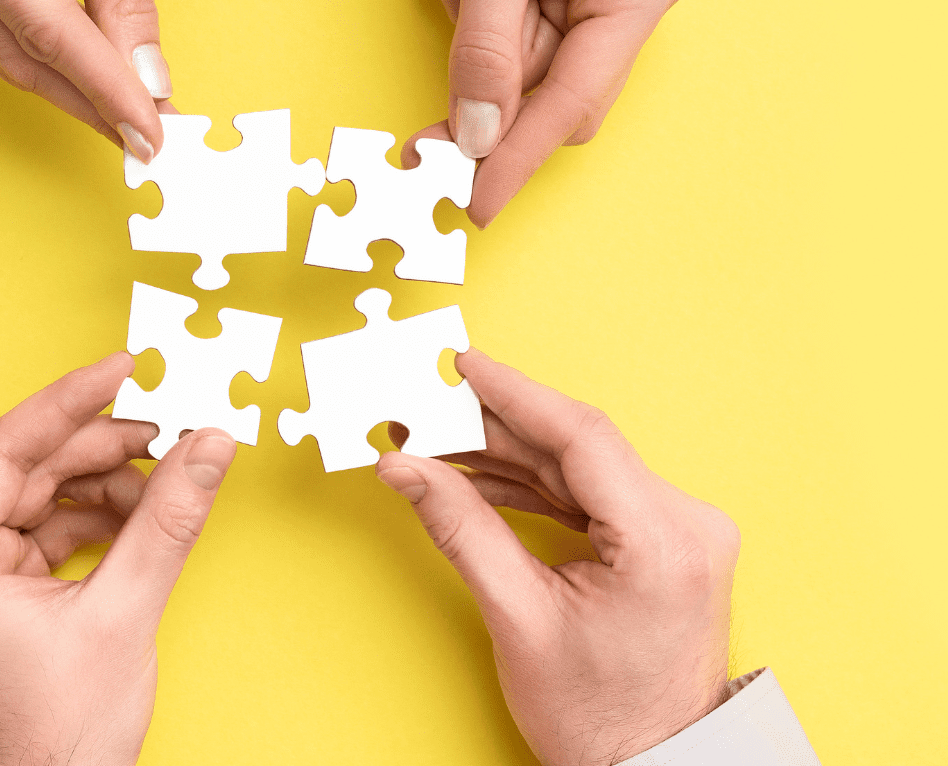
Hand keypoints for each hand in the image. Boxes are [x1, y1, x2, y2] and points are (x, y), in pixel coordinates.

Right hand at [0, 0, 169, 163]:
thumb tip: (149, 79)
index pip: (49, 33)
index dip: (107, 91)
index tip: (154, 134)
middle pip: (22, 54)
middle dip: (92, 102)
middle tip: (150, 141)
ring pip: (8, 52)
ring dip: (74, 89)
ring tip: (131, 120)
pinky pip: (1, 30)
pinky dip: (52, 59)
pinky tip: (95, 81)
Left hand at [0, 353, 236, 765]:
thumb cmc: (57, 735)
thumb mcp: (124, 614)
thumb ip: (170, 520)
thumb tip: (210, 446)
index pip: (6, 447)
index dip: (70, 400)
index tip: (123, 367)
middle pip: (30, 466)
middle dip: (104, 446)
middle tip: (169, 427)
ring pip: (44, 492)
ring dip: (108, 482)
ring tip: (166, 479)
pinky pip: (50, 526)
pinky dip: (99, 517)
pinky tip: (144, 515)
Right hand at [377, 350, 738, 765]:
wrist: (651, 765)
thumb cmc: (600, 716)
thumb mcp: (518, 618)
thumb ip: (460, 527)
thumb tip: (407, 468)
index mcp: (663, 542)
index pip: (582, 436)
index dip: (513, 393)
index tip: (463, 367)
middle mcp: (686, 523)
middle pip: (575, 447)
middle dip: (494, 428)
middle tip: (427, 415)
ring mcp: (679, 528)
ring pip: (579, 466)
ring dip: (508, 456)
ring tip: (439, 448)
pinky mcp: (662, 537)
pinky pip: (590, 492)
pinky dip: (534, 485)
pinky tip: (481, 478)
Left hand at [412, 0, 694, 225]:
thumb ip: (486, 50)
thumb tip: (476, 138)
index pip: (573, 101)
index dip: (519, 157)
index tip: (474, 205)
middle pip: (546, 95)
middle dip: (484, 92)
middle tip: (421, 138)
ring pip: (511, 65)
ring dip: (470, 23)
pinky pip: (494, 30)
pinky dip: (465, 1)